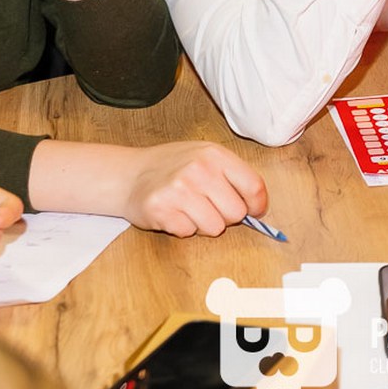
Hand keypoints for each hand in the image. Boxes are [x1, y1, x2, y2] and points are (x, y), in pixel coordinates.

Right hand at [117, 142, 268, 237]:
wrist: (129, 174)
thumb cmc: (173, 166)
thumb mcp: (205, 157)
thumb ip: (232, 176)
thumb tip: (258, 206)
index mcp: (215, 155)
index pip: (254, 187)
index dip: (257, 205)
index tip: (252, 210)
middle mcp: (199, 170)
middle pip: (236, 213)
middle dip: (225, 215)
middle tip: (208, 205)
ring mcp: (179, 190)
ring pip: (215, 228)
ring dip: (204, 224)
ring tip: (189, 208)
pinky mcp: (162, 211)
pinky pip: (189, 233)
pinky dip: (183, 228)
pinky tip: (173, 212)